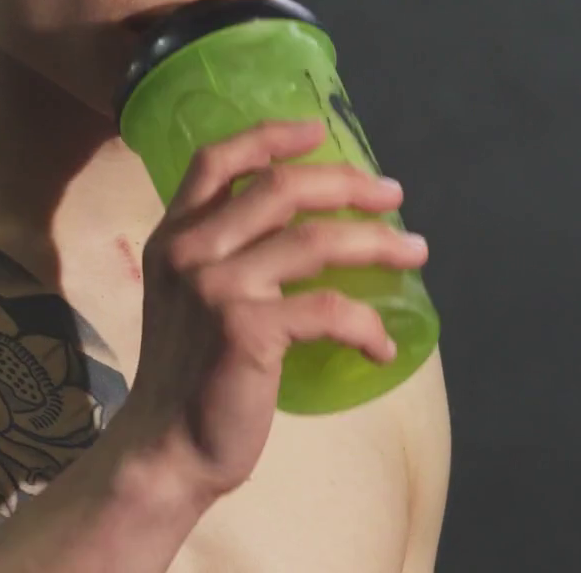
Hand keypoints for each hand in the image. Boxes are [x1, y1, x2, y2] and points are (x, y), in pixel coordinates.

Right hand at [112, 119, 428, 502]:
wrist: (165, 451)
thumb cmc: (188, 378)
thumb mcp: (187, 299)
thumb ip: (223, 255)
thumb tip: (305, 228)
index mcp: (173, 236)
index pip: (217, 160)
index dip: (271, 136)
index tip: (319, 130)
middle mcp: (190, 251)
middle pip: (282, 188)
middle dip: (348, 183)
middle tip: (393, 194)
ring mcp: (217, 287)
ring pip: (316, 241)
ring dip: (378, 243)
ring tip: (415, 252)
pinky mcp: (247, 329)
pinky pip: (329, 310)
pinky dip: (366, 326)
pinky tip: (382, 347)